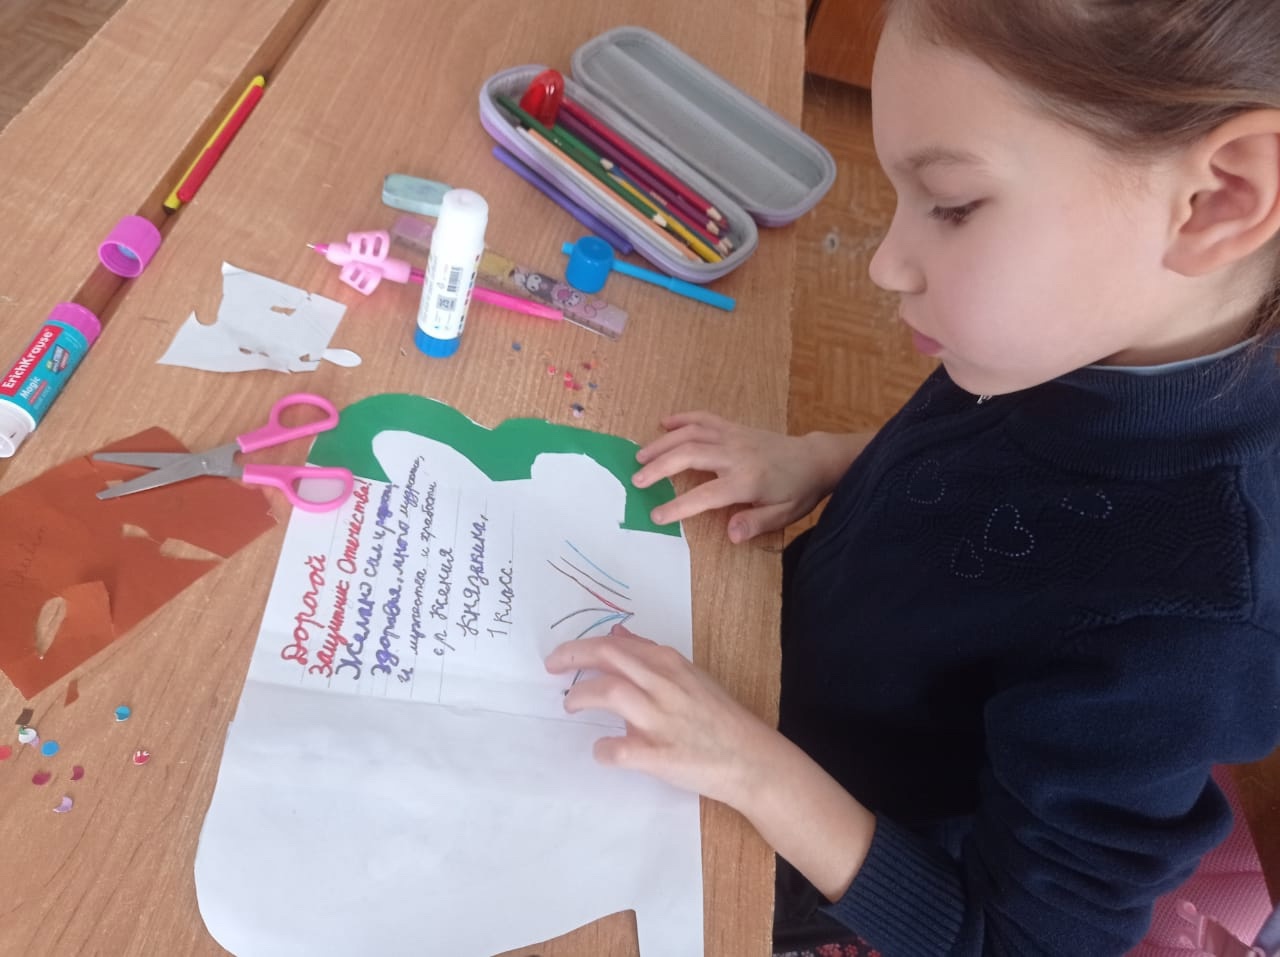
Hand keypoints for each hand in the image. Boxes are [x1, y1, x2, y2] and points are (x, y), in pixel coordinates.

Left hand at [545, 624, 780, 808]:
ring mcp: (661, 719)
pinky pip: (618, 750)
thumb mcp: (687, 674)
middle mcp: (663, 684)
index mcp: (669, 663)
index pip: (615, 643)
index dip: (581, 647)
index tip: (562, 657)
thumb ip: (650, 654)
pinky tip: (602, 751)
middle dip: (572, 659)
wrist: (750, 759)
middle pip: (607, 657)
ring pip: (609, 693)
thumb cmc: (717, 717)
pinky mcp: (660, 755)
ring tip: (571, 705)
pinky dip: (603, 750)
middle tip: (552, 668)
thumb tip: (619, 632)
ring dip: (581, 697)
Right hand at [633, 412, 868, 542]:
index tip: (656, 515)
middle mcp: (736, 454)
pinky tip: (664, 423)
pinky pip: (704, 418)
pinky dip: (683, 418)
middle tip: (636, 480)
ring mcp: (734, 436)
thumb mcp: (784, 514)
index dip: (679, 506)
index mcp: (747, 480)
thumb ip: (756, 523)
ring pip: (691, 433)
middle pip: (690, 455)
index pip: (706, 495)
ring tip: (640, 456)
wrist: (814, 459)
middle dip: (660, 466)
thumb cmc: (798, 491)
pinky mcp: (734, 427)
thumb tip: (731, 535)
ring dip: (663, 443)